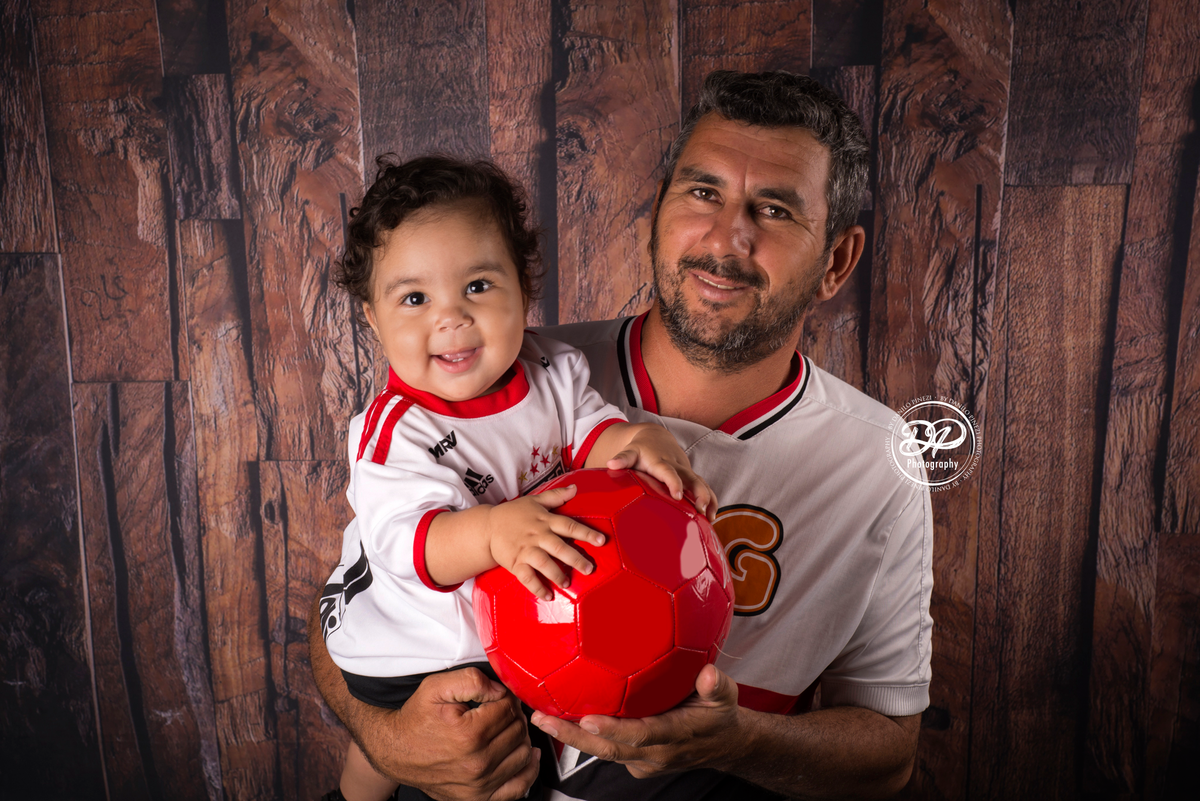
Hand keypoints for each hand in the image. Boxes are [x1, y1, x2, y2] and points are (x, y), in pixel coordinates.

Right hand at [369, 667, 539, 800]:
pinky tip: (525, 756)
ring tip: (506, 729)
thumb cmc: (416, 719)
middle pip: (518, 731)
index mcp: (469, 734)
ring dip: (520, 738)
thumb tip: (500, 690)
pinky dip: (527, 770)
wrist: (395, 751)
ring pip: (523, 754)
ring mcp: (479, 784)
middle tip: (501, 710)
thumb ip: (472, 680)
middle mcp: (477, 763)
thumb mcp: (436, 687)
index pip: (509, 709)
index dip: (506, 697)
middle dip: (513, 716)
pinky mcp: (478, 798)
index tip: (497, 697)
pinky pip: (518, 786)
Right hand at [487, 484, 607, 599]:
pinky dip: (537, 587)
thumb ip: (556, 496)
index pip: (569, 525)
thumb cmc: (514, 513)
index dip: (586, 533)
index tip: (602, 541)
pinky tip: (548, 596)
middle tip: (589, 569)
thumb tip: (575, 487)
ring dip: (557, 574)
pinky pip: (527, 577)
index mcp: (545, 520)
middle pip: (559, 547)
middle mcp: (537, 536)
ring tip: (567, 583)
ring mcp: (526, 550)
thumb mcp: (534, 501)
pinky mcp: (515, 563)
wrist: (487, 527)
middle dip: (575, 559)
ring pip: (544, 563)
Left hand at [528, 664, 741, 777]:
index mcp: (673, 737)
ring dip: (570, 736)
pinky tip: (562, 716)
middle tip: (542, 718)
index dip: (611, 730)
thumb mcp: (726, 698)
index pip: (638, 736)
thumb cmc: (721, 716)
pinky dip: (583, 736)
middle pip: (607, 749)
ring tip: (540, 715)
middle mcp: (654, 754)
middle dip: (571, 737)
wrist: (726, 746)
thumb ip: (716, 686)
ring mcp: (642, 761)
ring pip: (602, 751)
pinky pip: (606, 748)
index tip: (587, 718)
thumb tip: (708, 673)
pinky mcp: (635, 760)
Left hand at [606, 426, 717, 520]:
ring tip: (710, 516)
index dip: (674, 483)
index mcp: (661, 462)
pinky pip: (704, 487)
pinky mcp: (691, 476)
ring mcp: (686, 471)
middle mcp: (677, 466)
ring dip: (708, 498)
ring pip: (701, 483)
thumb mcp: (630, 452)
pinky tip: (711, 516)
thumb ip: (623, 458)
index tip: (677, 496)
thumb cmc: (640, 449)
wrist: (655, 436)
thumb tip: (610, 464)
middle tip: (701, 508)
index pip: (669, 472)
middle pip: (692, 478)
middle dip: (699, 492)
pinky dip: (710, 500)